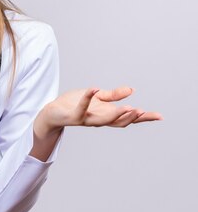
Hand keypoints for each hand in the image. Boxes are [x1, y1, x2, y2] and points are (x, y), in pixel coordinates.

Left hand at [37, 86, 162, 136]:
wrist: (52, 112)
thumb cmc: (73, 104)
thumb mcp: (97, 97)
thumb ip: (113, 95)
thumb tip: (131, 90)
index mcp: (106, 114)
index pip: (127, 117)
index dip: (143, 117)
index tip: (159, 116)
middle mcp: (98, 120)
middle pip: (119, 122)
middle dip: (132, 118)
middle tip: (144, 112)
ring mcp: (86, 119)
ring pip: (104, 120)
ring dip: (116, 114)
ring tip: (129, 107)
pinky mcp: (73, 116)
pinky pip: (82, 107)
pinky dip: (88, 98)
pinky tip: (94, 89)